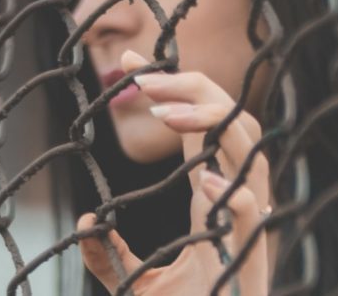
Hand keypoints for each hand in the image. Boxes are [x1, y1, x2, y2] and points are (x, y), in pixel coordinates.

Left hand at [77, 50, 271, 294]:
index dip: (176, 89)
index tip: (134, 64)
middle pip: (234, 124)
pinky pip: (252, 214)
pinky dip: (231, 191)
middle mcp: (234, 204)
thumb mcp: (136, 286)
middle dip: (194, 90)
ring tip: (165, 111)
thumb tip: (85, 223)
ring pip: (252, 155)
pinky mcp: (250, 261)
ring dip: (211, 125)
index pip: (200, 130)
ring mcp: (245, 230)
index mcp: (212, 201)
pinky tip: (201, 177)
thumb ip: (111, 256)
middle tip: (144, 79)